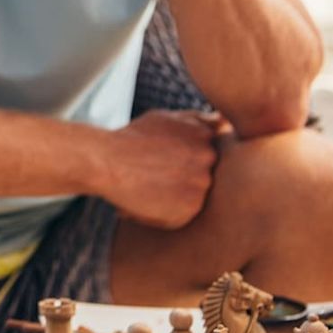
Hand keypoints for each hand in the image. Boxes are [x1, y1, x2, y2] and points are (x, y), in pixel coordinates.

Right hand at [96, 110, 224, 229]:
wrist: (107, 161)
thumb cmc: (133, 138)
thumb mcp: (166, 118)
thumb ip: (199, 121)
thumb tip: (225, 124)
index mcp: (207, 136)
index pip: (211, 154)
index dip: (188, 158)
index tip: (168, 158)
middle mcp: (210, 158)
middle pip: (204, 175)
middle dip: (184, 176)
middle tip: (156, 171)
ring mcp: (202, 183)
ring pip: (195, 196)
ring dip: (176, 195)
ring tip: (150, 183)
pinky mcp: (191, 208)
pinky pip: (184, 215)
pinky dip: (167, 211)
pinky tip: (148, 197)